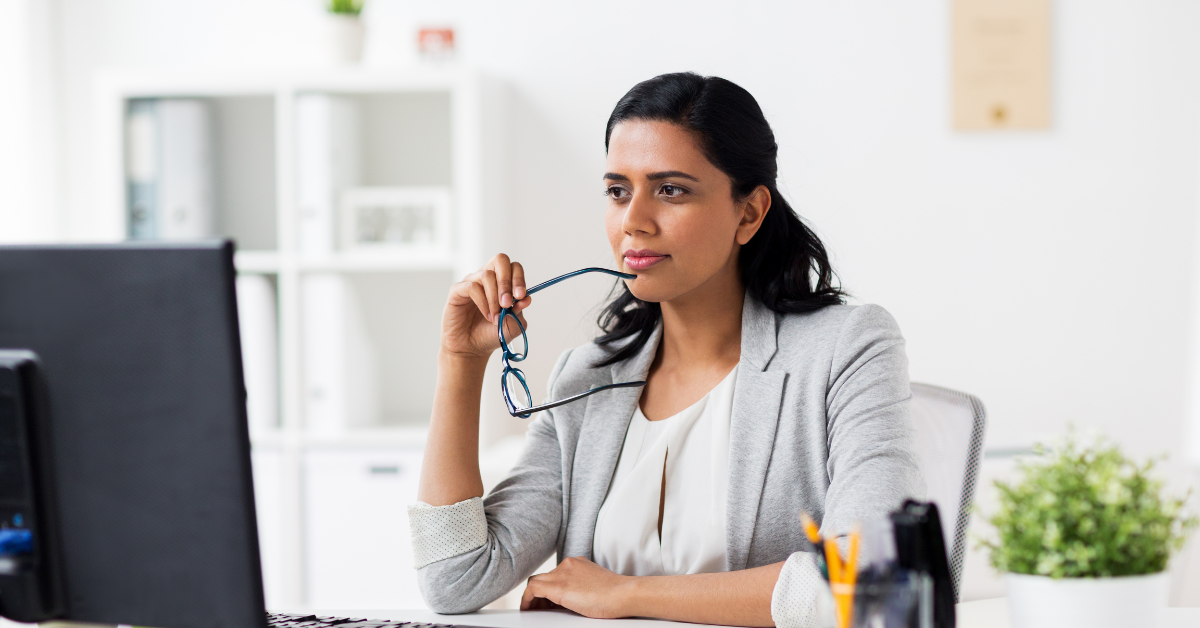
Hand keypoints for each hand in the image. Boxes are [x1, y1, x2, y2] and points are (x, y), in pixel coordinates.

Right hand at [441, 253, 531, 360]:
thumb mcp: (511, 325)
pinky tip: (486, 315)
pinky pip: (472, 287)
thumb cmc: (491, 334)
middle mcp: (487, 278)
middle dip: (507, 281)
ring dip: (494, 298)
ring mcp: (471, 282)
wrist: (471, 349)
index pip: (514, 267)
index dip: (519, 279)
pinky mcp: (457, 290)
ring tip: (495, 317)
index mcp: (502, 282)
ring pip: (486, 275)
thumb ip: (519, 311)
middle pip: (500, 260)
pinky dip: (483, 302)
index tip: (520, 297)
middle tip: (507, 303)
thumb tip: (527, 298)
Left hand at [519, 557, 634, 618]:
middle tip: (539, 608)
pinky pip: (533, 589)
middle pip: (544, 577)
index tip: (547, 602)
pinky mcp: (559, 586)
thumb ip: (581, 587)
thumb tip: (572, 600)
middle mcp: (568, 564)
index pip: (556, 574)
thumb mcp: (595, 586)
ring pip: (537, 582)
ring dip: (533, 597)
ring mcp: (563, 573)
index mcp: (578, 564)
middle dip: (539, 594)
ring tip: (532, 610)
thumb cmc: (616, 595)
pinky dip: (527, 599)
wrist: (623, 594)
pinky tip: (527, 609)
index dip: (548, 589)